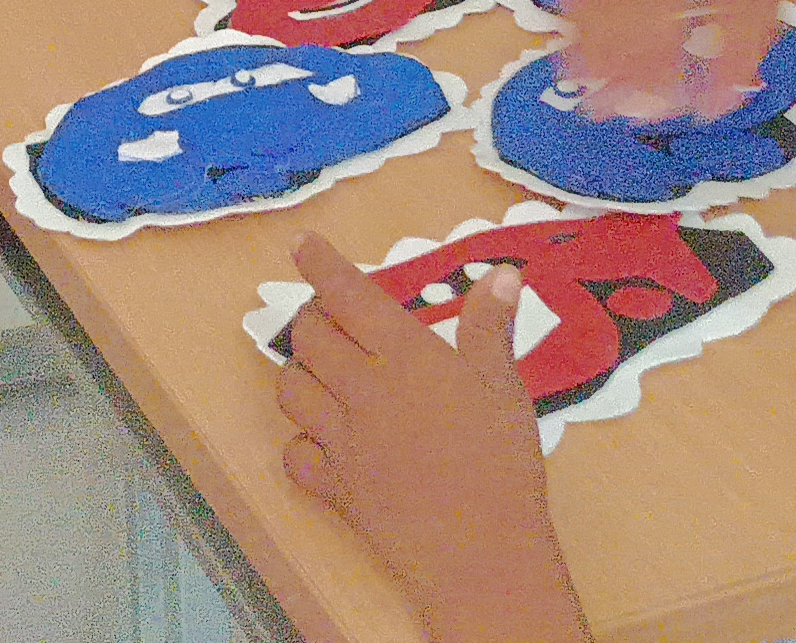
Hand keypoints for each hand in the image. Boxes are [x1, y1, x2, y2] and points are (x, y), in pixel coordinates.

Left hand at [276, 236, 586, 642]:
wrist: (479, 549)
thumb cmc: (502, 463)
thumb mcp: (505, 387)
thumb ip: (491, 328)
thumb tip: (500, 275)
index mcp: (405, 356)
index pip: (347, 295)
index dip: (320, 265)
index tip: (303, 246)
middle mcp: (362, 390)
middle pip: (309, 337)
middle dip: (310, 318)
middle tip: (327, 317)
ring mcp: (341, 441)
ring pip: (290, 390)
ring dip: (298, 372)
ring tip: (321, 371)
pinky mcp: (333, 487)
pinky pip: (294, 455)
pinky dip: (299, 442)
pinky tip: (320, 441)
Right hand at [554, 0, 782, 120]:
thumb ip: (743, 44)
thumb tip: (719, 106)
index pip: (666, 17)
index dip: (663, 64)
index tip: (669, 106)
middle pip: (617, 14)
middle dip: (614, 68)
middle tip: (613, 115)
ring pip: (590, 5)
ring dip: (587, 55)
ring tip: (588, 100)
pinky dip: (571, 27)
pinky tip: (572, 59)